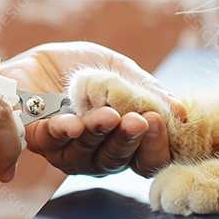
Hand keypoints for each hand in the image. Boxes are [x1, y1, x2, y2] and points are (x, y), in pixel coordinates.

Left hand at [0, 41, 185, 176]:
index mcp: (120, 142)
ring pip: (84, 155)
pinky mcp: (36, 139)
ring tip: (109, 116)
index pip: (144, 159)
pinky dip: (63, 132)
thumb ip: (148, 92)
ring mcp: (65, 151)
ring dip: (98, 135)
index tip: (157, 122)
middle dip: (127, 141)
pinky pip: (51, 141)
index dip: (153, 147)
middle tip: (138, 121)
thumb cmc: (82, 68)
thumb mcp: (122, 72)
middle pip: (115, 162)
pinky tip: (73, 123)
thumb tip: (182, 113)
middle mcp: (95, 155)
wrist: (39, 56)